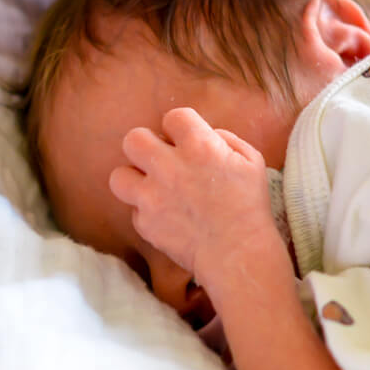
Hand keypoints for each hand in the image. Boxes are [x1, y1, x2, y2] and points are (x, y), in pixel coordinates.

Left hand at [108, 107, 282, 288]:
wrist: (238, 252)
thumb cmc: (249, 206)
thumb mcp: (251, 160)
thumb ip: (225, 139)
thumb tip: (206, 135)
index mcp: (198, 146)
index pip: (172, 117)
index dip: (178, 128)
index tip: (185, 141)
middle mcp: (169, 166)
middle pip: (133, 139)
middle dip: (146, 146)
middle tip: (160, 160)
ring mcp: (153, 196)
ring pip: (119, 176)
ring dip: (134, 180)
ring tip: (151, 188)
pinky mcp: (145, 222)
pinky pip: (134, 210)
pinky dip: (147, 213)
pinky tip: (166, 217)